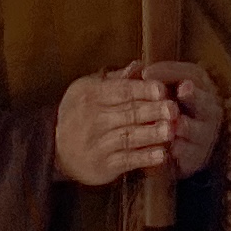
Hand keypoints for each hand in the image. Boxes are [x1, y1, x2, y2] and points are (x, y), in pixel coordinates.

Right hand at [53, 70, 185, 186]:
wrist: (56, 149)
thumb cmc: (79, 113)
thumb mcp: (89, 90)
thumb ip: (116, 79)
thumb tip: (140, 65)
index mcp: (92, 96)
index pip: (121, 91)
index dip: (143, 90)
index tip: (163, 89)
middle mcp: (93, 119)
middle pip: (128, 113)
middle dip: (153, 111)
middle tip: (174, 109)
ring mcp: (98, 143)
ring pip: (129, 137)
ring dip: (151, 134)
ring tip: (171, 131)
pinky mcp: (103, 165)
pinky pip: (127, 160)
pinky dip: (144, 158)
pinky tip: (161, 155)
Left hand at [136, 60, 225, 176]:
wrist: (163, 151)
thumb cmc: (157, 113)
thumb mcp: (152, 95)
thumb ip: (144, 82)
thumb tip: (134, 67)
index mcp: (199, 88)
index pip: (193, 74)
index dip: (172, 71)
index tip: (148, 72)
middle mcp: (208, 109)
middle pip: (204, 100)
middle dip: (194, 95)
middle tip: (183, 90)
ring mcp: (205, 135)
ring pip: (200, 129)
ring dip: (188, 126)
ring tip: (177, 124)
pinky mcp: (197, 157)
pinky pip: (193, 153)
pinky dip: (183, 150)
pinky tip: (172, 148)